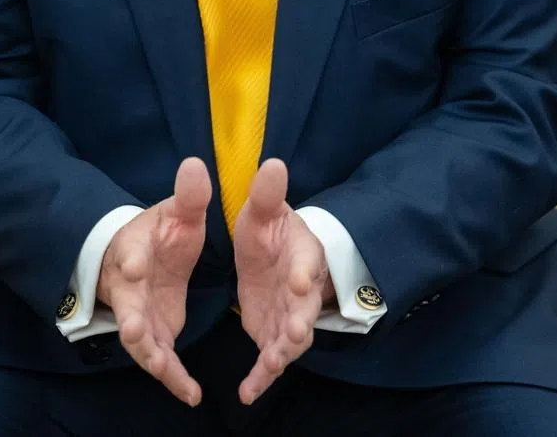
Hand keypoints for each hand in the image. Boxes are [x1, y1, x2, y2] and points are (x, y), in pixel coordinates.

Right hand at [97, 157, 210, 405]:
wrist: (142, 261)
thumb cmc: (159, 234)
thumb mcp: (177, 213)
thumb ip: (189, 196)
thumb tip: (195, 163)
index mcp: (135, 249)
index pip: (130, 252)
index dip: (132, 260)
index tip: (135, 266)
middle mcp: (131, 287)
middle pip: (127, 304)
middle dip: (130, 317)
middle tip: (133, 329)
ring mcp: (139, 316)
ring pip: (140, 341)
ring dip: (151, 355)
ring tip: (165, 369)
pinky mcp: (154, 336)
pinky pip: (162, 361)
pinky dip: (173, 378)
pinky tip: (192, 394)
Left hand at [233, 159, 334, 405]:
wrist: (275, 255)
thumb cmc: (272, 229)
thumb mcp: (264, 210)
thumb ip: (266, 193)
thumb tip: (273, 161)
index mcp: (303, 254)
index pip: (309, 262)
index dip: (306, 273)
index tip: (299, 282)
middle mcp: (302, 291)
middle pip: (306, 310)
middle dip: (299, 323)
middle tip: (292, 333)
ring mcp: (289, 317)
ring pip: (290, 342)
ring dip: (281, 354)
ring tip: (270, 364)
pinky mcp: (272, 336)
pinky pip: (269, 361)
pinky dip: (261, 378)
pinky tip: (247, 394)